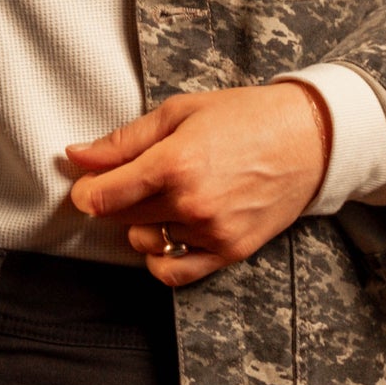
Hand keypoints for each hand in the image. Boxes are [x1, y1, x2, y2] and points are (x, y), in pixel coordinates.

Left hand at [64, 83, 330, 285]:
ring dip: (141, 223)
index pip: (102, 197)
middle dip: (115, 199)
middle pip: (121, 217)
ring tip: (162, 197)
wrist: (309, 138)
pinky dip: (161, 258)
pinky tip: (167, 234)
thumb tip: (76, 155)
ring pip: (145, 240)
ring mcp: (211, 231)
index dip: (86, 190)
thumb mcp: (179, 112)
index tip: (89, 182)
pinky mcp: (230, 251)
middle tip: (132, 178)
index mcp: (174, 163)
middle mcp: (191, 203)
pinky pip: (175, 272)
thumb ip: (124, 139)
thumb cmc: (245, 117)